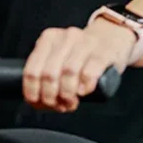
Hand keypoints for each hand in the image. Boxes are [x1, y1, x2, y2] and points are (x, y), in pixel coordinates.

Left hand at [22, 18, 136, 112]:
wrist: (111, 38)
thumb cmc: (81, 53)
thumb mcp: (58, 56)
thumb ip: (45, 72)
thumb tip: (36, 100)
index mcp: (49, 38)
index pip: (31, 70)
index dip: (33, 93)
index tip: (38, 103)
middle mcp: (66, 37)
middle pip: (48, 74)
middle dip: (51, 97)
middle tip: (58, 105)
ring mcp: (85, 43)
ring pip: (68, 73)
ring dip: (67, 95)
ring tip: (70, 102)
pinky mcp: (103, 53)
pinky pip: (89, 73)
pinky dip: (84, 87)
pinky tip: (83, 92)